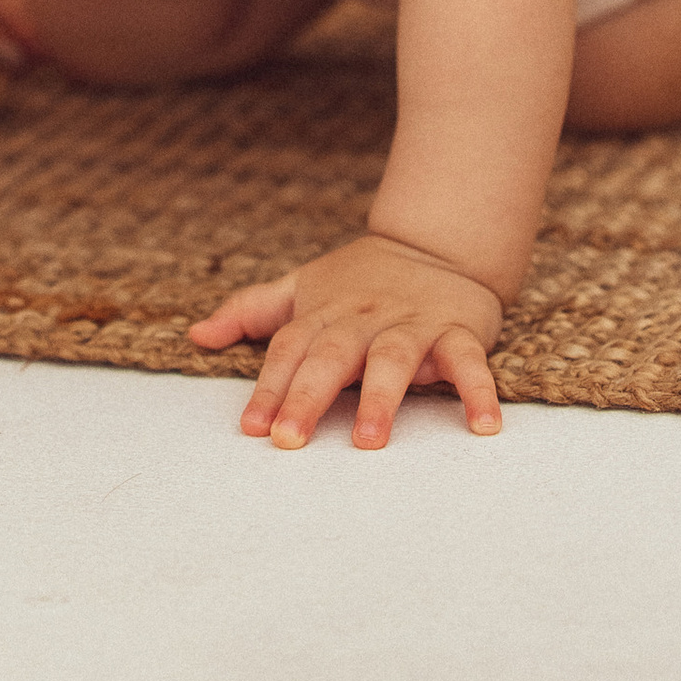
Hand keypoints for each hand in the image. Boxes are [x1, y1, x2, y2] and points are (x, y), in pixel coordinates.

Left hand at [190, 232, 505, 451]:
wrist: (437, 240)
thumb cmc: (361, 279)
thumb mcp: (304, 287)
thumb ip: (253, 311)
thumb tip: (197, 335)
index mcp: (326, 311)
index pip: (290, 347)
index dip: (270, 386)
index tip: (252, 428)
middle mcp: (365, 317)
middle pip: (332, 355)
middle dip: (308, 396)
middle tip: (290, 440)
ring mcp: (413, 323)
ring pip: (394, 358)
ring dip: (381, 398)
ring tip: (367, 440)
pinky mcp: (458, 331)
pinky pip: (469, 361)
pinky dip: (477, 391)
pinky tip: (482, 426)